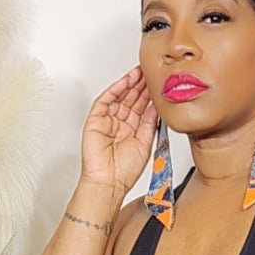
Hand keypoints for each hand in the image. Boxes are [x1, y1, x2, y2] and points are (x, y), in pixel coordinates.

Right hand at [80, 65, 157, 194]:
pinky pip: (105, 100)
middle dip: (140, 85)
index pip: (141, 107)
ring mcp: (107, 121)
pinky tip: (125, 81)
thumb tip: (158, 107)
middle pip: (131, 99)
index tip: (158, 83)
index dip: (149, 94)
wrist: (109, 183)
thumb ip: (151, 123)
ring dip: (129, 83)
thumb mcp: (145, 143)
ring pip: (119, 96)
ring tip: (140, 72)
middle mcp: (120, 124)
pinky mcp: (95, 120)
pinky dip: (115, 89)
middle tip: (150, 72)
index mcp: (133, 130)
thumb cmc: (125, 171)